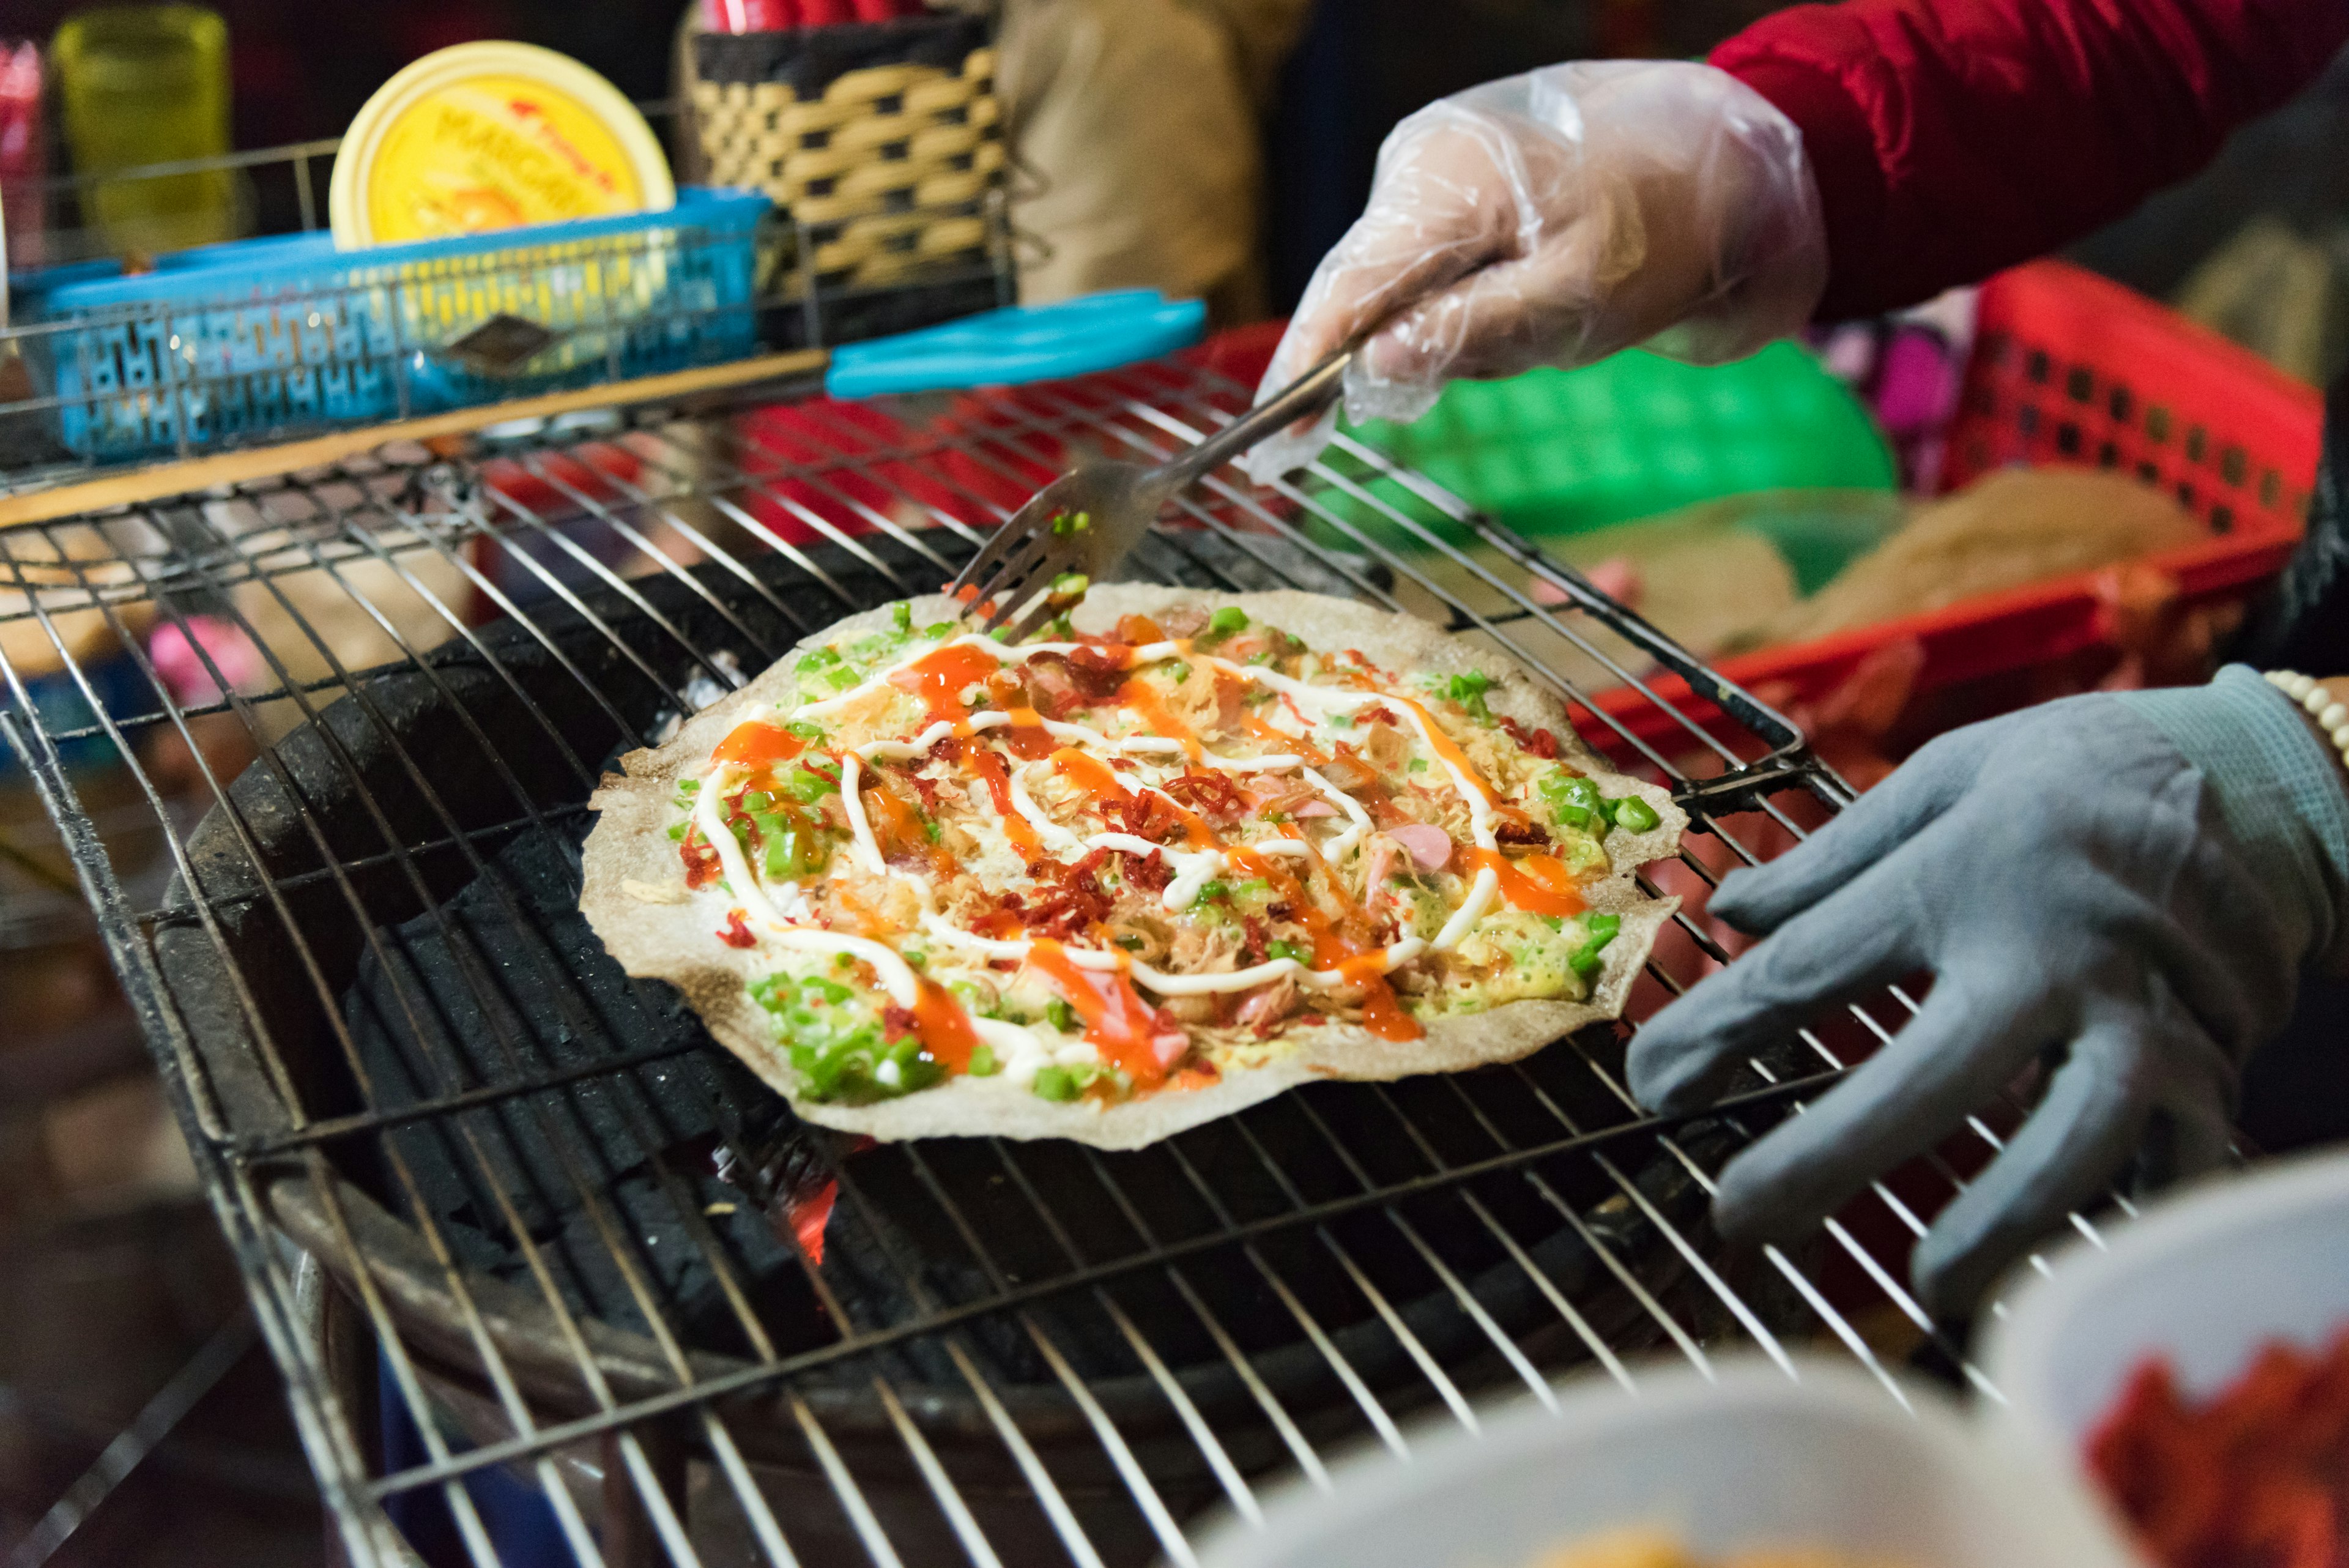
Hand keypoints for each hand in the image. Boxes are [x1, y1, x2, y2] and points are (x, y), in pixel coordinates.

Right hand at [1243, 59, 1826, 481]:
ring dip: (1450, 331)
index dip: (1301, 373)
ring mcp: (1435, 166)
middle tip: (1461, 389)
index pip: (1343, 292)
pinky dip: (1467, 304)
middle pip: (1362, 290)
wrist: (1725, 156)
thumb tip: (1368, 372)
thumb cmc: (1659, 229)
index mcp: (1444, 185)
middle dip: (1395, 358)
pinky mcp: (1457, 180)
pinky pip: (1434, 264)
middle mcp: (1420, 164)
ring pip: (1401, 284)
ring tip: (1545, 325)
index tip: (1268, 446)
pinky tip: (1533, 301)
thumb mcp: (1573, 302)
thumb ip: (1466, 333)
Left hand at [1627, 671, 2348, 1315]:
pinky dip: (2120, 1223)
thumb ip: (1833, 856)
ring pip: (2067, 1143)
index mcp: (1964, 875)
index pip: (1812, 967)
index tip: (1647, 1085)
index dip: (1717, 1031)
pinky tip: (2062, 1269)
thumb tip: (1727, 908)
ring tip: (1927, 1287)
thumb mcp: (1947, 776)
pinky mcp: (2210, 1070)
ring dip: (1998, 1225)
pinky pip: (2169, 1167)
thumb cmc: (2077, 777)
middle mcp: (2050, 955)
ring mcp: (2139, 1021)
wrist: (2261, 780)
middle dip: (1827, 1156)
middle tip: (1738, 1216)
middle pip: (1929, 1074)